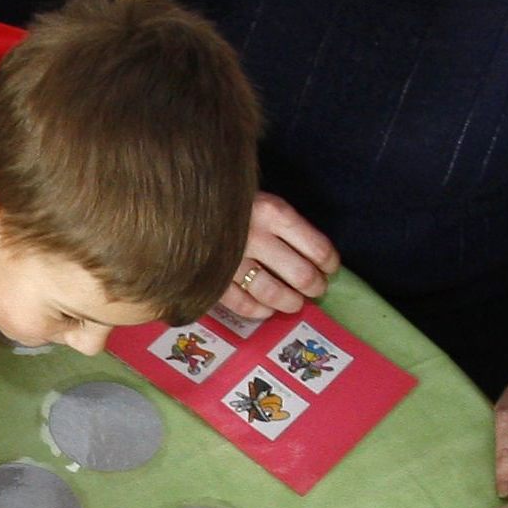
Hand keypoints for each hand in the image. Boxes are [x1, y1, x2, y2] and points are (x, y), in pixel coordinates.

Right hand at [216, 193, 337, 327]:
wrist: (177, 199)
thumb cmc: (225, 198)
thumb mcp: (259, 197)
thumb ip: (282, 223)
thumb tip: (313, 256)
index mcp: (272, 212)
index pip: (317, 247)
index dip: (329, 263)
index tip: (330, 268)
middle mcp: (255, 236)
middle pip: (300, 274)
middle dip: (314, 286)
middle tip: (316, 290)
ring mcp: (233, 260)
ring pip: (273, 293)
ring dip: (291, 302)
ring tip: (296, 303)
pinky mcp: (213, 279)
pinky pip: (243, 305)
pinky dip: (260, 311)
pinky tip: (267, 310)